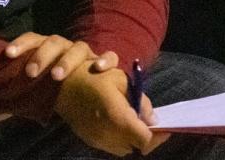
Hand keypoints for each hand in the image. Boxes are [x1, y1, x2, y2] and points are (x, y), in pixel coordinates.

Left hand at [4, 32, 117, 79]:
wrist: (86, 84)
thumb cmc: (56, 84)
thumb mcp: (38, 89)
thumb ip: (19, 98)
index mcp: (47, 48)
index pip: (32, 38)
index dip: (20, 44)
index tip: (7, 55)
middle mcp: (66, 46)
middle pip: (54, 41)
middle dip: (41, 55)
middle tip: (30, 72)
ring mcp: (85, 52)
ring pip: (78, 47)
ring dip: (67, 60)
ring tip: (57, 75)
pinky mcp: (104, 61)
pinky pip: (109, 55)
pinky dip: (105, 59)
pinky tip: (98, 69)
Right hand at [54, 61, 169, 156]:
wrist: (62, 84)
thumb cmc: (94, 76)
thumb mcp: (122, 80)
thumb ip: (142, 101)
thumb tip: (153, 118)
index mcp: (119, 118)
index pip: (145, 140)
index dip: (157, 136)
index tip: (163, 128)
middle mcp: (109, 134)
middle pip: (137, 147)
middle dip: (146, 137)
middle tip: (151, 124)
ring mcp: (98, 140)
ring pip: (125, 148)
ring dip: (132, 139)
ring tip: (134, 122)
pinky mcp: (90, 140)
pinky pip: (112, 145)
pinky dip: (119, 138)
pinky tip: (118, 123)